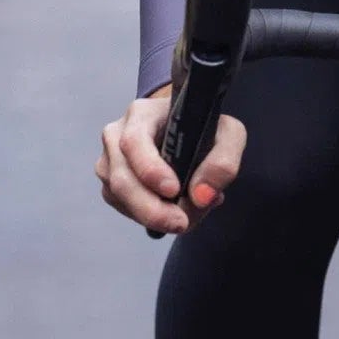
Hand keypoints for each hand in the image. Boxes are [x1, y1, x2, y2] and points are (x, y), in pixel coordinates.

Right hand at [95, 86, 247, 235]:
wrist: (185, 128)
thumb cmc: (202, 126)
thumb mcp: (228, 134)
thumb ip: (223, 162)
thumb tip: (201, 196)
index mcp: (142, 114)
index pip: (134, 142)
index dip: (150, 169)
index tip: (174, 190)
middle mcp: (117, 136)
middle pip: (122, 179)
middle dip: (151, 208)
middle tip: (181, 223)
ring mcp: (109, 161)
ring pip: (120, 198)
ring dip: (152, 214)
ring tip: (187, 214)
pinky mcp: (110, 184)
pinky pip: (123, 208)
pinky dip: (147, 216)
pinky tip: (173, 210)